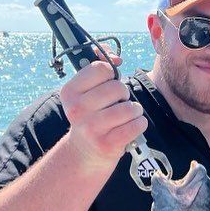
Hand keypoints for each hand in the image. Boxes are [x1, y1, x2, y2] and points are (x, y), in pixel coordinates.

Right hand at [60, 49, 147, 170]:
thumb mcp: (87, 92)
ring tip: (126, 116)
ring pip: (129, 107)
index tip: (108, 85)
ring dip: (134, 111)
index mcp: (69, 92)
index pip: (101, 68)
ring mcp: (91, 128)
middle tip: (118, 104)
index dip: (111, 75)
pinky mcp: (107, 144)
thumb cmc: (92, 115)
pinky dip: (140, 124)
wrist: (85, 152)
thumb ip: (100, 67)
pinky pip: (136, 125)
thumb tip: (115, 58)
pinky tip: (131, 127)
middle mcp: (76, 109)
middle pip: (118, 87)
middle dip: (124, 94)